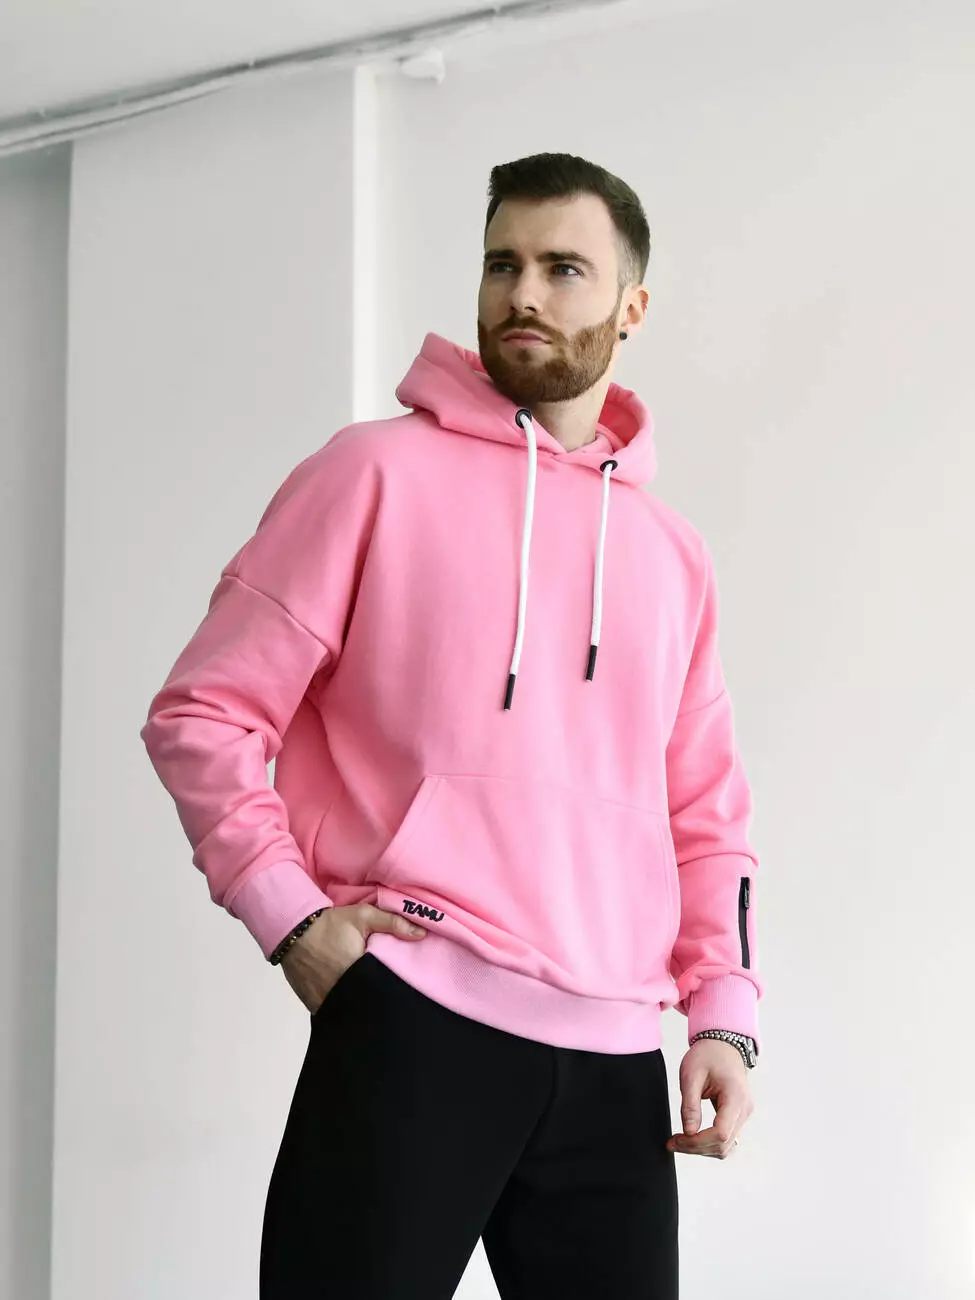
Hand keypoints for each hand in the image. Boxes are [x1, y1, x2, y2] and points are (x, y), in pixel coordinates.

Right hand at [280, 903, 425, 1012]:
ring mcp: (326, 1001)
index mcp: (358, 970)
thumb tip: (421, 934)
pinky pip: (334, 1012)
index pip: (383, 989)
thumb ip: (392, 923)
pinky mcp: (315, 1005)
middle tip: (387, 994)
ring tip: (370, 999)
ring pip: (350, 1011)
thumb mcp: (362, 916)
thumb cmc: (330, 924)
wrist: (292, 930)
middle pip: (368, 1004)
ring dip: (359, 1006)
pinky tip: (351, 1001)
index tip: (401, 986)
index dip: (393, 989)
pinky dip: (342, 1008)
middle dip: (377, 1000)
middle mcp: (341, 991)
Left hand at [666, 1038, 753, 1158]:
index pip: (720, 1134)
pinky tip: (693, 1137)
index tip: (676, 1139)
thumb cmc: (708, 1055)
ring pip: (726, 1147)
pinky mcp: (739, 1116)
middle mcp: (744, 1109)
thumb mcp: (691, 1075)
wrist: (723, 1045)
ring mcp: (744, 1114)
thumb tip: (688, 1133)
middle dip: (695, 1148)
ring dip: (702, 1149)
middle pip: (723, 1144)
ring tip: (679, 1141)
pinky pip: (726, 1139)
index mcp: (735, 1097)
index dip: (697, 1142)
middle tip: (672, 1143)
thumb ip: (690, 1105)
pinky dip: (709, 1143)